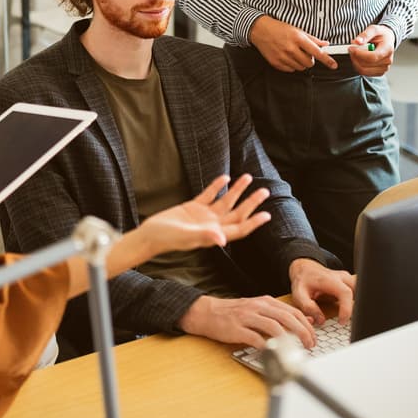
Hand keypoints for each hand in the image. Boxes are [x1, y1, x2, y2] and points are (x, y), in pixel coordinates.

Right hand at [138, 174, 270, 255]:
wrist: (150, 234)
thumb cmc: (167, 239)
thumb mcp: (186, 236)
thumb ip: (204, 236)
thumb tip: (222, 239)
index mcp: (214, 234)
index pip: (239, 228)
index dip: (253, 222)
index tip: (267, 214)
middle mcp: (212, 225)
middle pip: (237, 213)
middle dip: (251, 203)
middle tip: (264, 191)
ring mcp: (204, 216)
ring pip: (225, 202)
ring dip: (237, 191)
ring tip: (248, 177)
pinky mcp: (193, 207)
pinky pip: (209, 195)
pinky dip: (217, 186)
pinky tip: (225, 177)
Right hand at [178, 294, 316, 349]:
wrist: (206, 312)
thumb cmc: (234, 313)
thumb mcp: (258, 309)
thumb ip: (280, 314)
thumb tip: (305, 320)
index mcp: (265, 302)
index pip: (292, 311)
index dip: (306, 325)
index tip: (313, 337)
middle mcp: (258, 307)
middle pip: (287, 318)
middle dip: (302, 332)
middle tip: (310, 345)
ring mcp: (246, 317)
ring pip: (273, 326)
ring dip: (288, 340)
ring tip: (295, 351)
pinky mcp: (236, 329)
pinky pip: (255, 338)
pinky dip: (266, 346)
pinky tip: (273, 353)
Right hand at [249, 15, 335, 71]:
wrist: (260, 30)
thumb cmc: (279, 29)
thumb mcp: (297, 30)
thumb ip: (312, 39)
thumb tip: (325, 44)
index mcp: (298, 38)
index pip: (316, 52)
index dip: (327, 59)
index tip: (333, 65)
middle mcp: (290, 48)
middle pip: (309, 63)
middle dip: (310, 60)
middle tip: (304, 53)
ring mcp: (282, 57)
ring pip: (300, 68)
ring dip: (300, 63)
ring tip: (294, 54)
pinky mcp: (276, 63)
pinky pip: (290, 70)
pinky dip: (292, 65)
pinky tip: (287, 57)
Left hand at [288, 259, 355, 325]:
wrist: (305, 269)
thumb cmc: (303, 281)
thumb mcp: (299, 294)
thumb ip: (308, 307)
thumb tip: (321, 320)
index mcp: (330, 280)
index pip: (345, 293)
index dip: (347, 309)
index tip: (342, 321)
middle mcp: (341, 278)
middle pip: (358, 290)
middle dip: (358, 306)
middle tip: (352, 322)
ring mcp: (346, 279)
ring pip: (360, 290)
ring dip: (359, 303)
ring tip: (354, 317)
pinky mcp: (348, 283)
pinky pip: (358, 291)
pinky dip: (357, 301)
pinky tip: (354, 312)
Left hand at [346, 24, 394, 76]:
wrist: (387, 40)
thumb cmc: (381, 35)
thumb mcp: (374, 29)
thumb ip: (366, 34)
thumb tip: (357, 41)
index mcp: (388, 49)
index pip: (372, 57)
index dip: (359, 54)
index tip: (351, 48)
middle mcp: (387, 61)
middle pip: (366, 65)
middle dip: (355, 57)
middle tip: (350, 49)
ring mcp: (384, 68)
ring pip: (363, 70)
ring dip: (355, 62)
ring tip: (355, 53)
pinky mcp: (379, 72)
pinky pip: (364, 73)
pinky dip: (358, 66)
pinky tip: (358, 58)